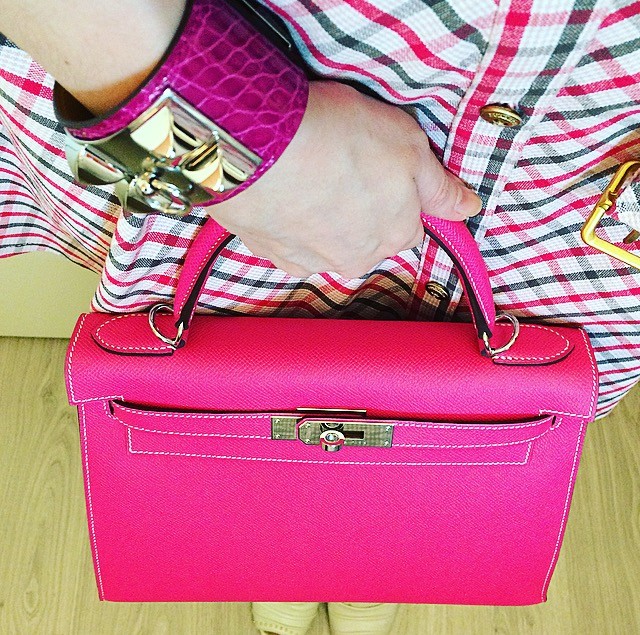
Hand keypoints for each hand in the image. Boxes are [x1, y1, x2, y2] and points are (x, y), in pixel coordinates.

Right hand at [208, 81, 480, 277]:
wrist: (262, 147)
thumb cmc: (340, 139)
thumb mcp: (410, 147)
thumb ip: (441, 187)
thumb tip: (469, 207)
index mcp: (396, 235)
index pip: (408, 228)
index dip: (397, 197)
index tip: (380, 172)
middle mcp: (357, 259)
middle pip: (367, 239)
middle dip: (360, 212)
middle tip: (341, 169)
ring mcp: (312, 261)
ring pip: (327, 244)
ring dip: (322, 221)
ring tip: (308, 178)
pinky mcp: (273, 254)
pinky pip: (290, 244)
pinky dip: (289, 225)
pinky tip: (284, 194)